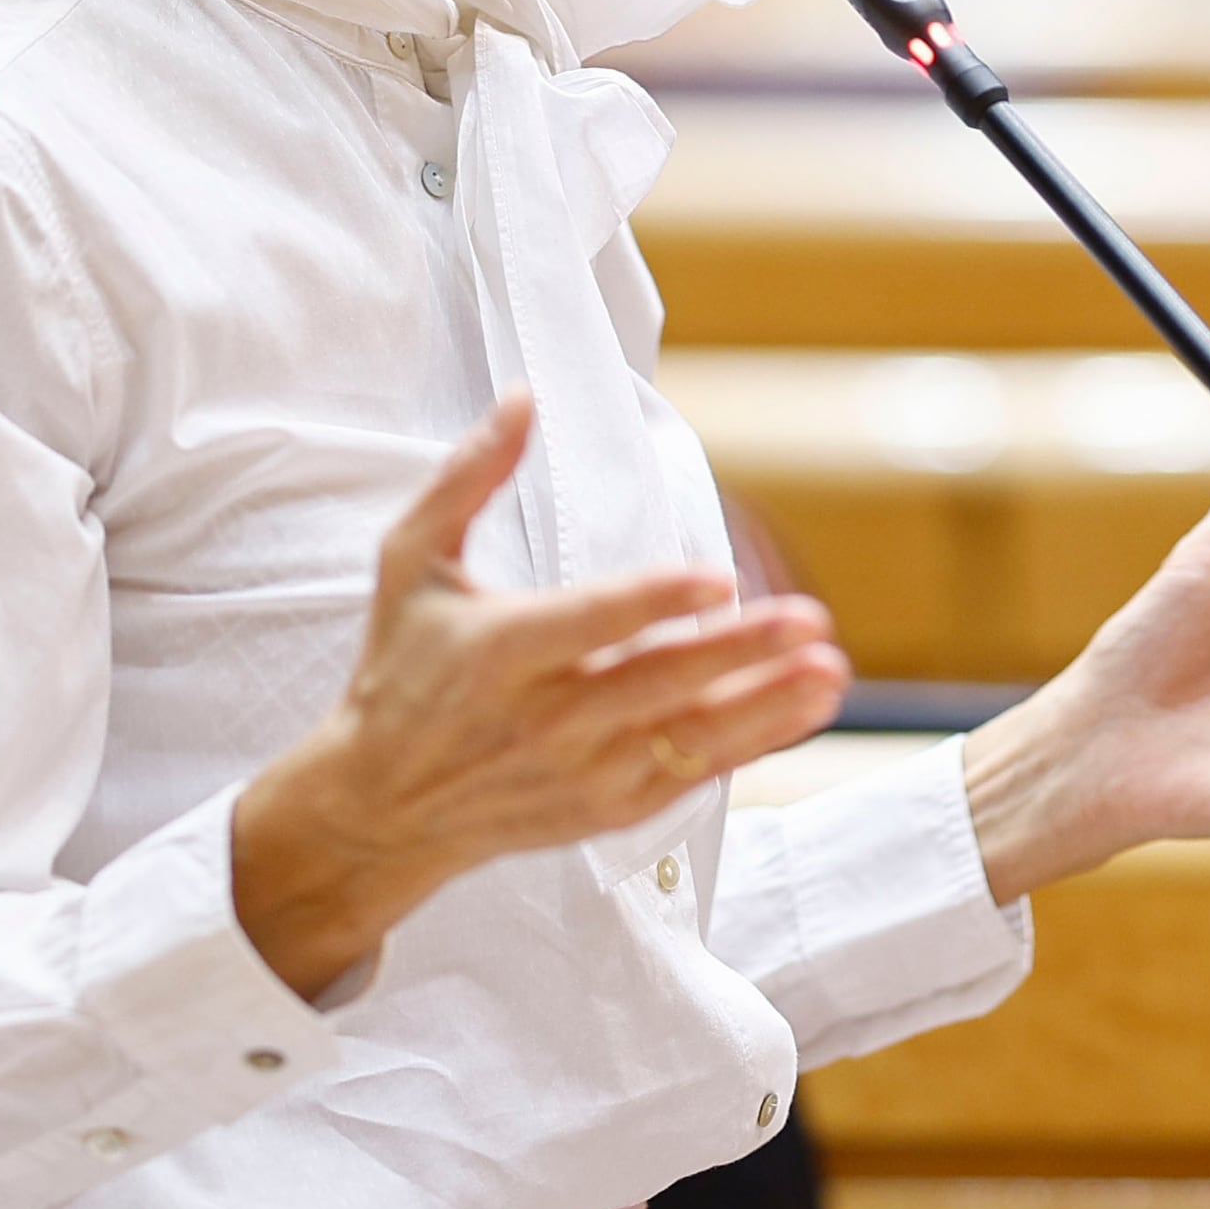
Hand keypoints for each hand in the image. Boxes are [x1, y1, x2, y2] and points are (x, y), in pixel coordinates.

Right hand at [228, 396, 851, 1001]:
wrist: (382, 804)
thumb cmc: (400, 668)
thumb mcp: (409, 562)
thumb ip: (467, 479)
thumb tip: (521, 398)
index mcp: (499, 650)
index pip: (591, 623)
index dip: (655, 601)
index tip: (717, 579)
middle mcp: (543, 717)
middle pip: (657, 681)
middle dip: (739, 652)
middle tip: (810, 620)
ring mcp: (579, 771)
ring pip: (686, 737)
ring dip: (765, 706)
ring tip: (828, 671)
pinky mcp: (604, 810)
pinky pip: (688, 776)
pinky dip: (748, 745)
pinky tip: (799, 710)